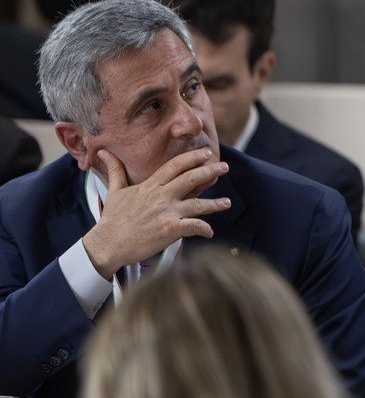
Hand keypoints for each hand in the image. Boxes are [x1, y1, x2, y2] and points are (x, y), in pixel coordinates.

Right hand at [82, 148, 230, 278]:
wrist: (107, 245)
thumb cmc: (112, 219)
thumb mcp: (115, 191)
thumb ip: (115, 170)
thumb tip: (104, 152)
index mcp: (150, 186)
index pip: (175, 165)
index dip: (193, 157)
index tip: (206, 153)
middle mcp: (161, 196)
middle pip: (192, 179)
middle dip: (211, 170)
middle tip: (225, 166)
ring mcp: (167, 213)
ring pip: (198, 204)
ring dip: (216, 203)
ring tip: (227, 202)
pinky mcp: (169, 230)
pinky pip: (194, 227)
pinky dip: (204, 229)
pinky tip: (210, 231)